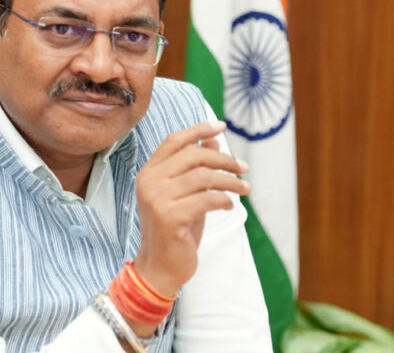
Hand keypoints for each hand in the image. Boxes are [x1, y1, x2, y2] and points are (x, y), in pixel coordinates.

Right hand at [132, 121, 249, 298]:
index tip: (222, 126)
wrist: (160, 267)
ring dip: (230, 181)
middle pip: (193, 156)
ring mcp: (157, 199)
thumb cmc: (175, 230)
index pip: (174, 141)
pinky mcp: (170, 217)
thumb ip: (195, 168)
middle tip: (243, 167)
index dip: (198, 129)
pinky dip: (224, 200)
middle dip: (223, 159)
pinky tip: (229, 206)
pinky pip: (206, 199)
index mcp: (149, 173)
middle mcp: (149, 182)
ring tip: (244, 189)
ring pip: (203, 177)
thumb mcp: (186, 195)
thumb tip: (213, 140)